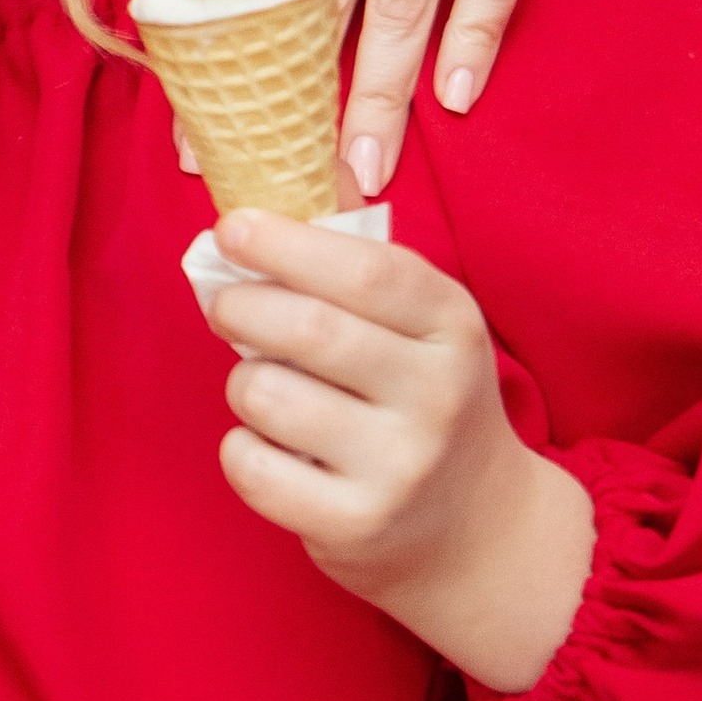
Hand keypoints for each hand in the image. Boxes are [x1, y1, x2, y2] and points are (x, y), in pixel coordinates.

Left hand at [206, 207, 592, 692]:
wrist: (476, 528)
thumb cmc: (423, 399)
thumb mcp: (422, 322)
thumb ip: (358, 254)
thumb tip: (289, 172)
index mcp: (451, 326)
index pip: (365, 271)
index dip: (286, 243)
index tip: (231, 228)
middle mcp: (436, 394)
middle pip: (309, 330)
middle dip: (241, 306)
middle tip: (224, 305)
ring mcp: (400, 465)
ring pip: (269, 395)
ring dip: (243, 381)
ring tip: (264, 386)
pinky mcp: (357, 524)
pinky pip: (254, 468)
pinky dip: (241, 448)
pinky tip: (269, 447)